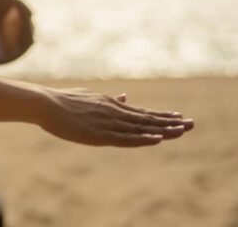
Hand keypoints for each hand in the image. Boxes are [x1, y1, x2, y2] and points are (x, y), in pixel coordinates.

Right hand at [37, 87, 193, 146]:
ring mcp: (108, 123)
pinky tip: (156, 139)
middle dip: (170, 122)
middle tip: (192, 124)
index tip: (180, 118)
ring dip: (162, 130)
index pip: (143, 113)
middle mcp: (114, 112)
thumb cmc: (64, 101)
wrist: (45, 103)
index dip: (162, 116)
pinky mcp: (99, 134)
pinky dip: (143, 139)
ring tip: (182, 131)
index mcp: (112, 105)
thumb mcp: (90, 97)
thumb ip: (110, 100)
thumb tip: (126, 97)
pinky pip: (125, 138)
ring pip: (141, 128)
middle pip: (148, 120)